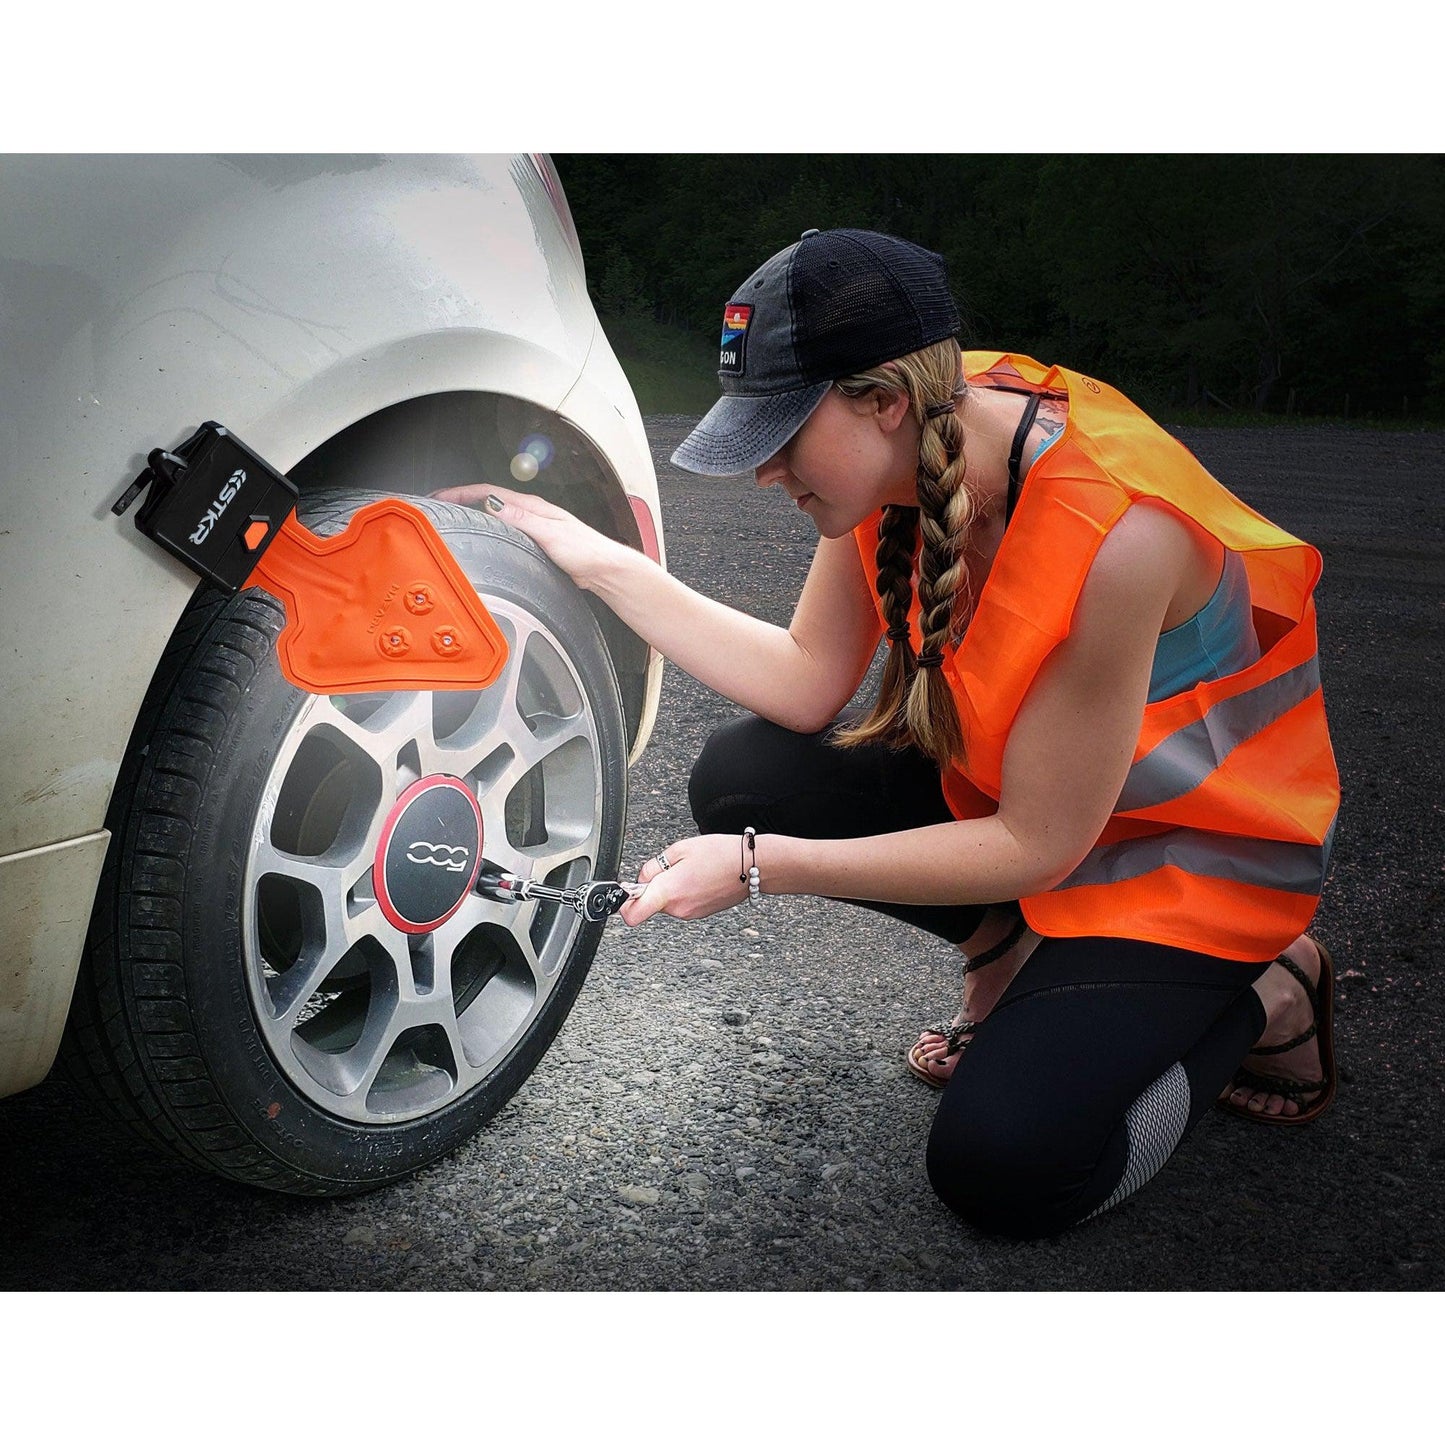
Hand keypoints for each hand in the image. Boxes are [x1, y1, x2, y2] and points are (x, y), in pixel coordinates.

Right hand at [429, 483, 621, 590]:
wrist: (604, 569)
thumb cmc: (585, 551)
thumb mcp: (550, 533)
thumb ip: (522, 519)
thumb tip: (493, 506)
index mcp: (531, 506)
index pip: (488, 492)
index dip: (461, 493)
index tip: (440, 496)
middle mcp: (530, 513)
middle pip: (488, 500)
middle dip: (460, 500)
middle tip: (439, 506)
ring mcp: (532, 527)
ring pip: (494, 515)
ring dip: (472, 513)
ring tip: (453, 517)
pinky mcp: (535, 542)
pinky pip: (503, 530)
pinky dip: (487, 528)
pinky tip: (482, 537)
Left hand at [619, 834, 751, 926]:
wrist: (750, 866)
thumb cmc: (720, 854)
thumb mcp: (679, 849)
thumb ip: (654, 866)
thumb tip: (642, 878)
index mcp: (668, 891)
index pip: (632, 914)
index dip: (623, 905)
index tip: (624, 894)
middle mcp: (678, 908)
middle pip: (650, 903)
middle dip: (654, 886)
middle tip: (670, 868)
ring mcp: (690, 913)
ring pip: (666, 902)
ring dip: (670, 888)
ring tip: (689, 870)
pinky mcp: (700, 913)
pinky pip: (681, 904)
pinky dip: (683, 892)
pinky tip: (698, 878)